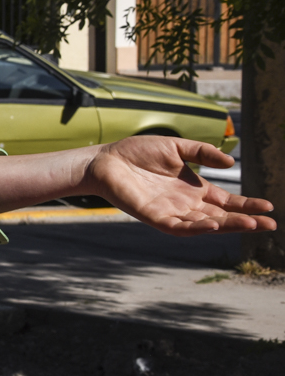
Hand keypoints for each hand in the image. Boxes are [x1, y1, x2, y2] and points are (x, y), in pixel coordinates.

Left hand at [85, 136, 275, 234]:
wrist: (106, 159)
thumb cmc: (138, 153)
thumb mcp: (177, 148)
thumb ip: (203, 153)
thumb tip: (231, 163)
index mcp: (194, 190)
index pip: (226, 202)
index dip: (247, 205)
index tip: (269, 208)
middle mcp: (185, 204)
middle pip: (221, 216)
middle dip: (244, 221)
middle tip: (270, 224)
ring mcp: (170, 212)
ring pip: (204, 224)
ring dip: (226, 225)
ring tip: (250, 225)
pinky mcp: (153, 217)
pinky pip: (178, 227)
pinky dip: (195, 227)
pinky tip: (213, 224)